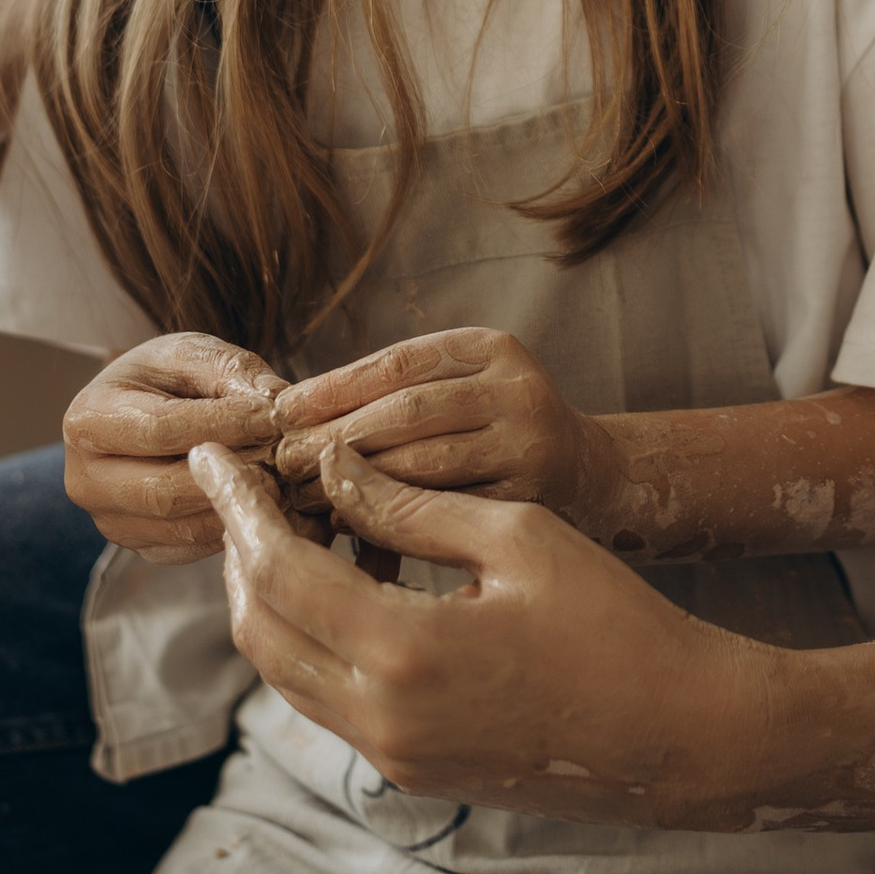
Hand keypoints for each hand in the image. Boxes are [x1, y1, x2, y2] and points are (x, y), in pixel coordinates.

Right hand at [62, 334, 290, 559]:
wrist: (142, 414)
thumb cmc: (166, 378)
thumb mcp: (193, 354)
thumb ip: (232, 371)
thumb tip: (275, 402)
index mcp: (88, 419)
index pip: (160, 429)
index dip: (222, 424)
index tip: (273, 415)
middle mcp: (86, 480)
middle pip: (165, 490)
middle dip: (231, 473)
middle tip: (284, 457)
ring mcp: (110, 522)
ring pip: (182, 527)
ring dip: (237, 506)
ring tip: (282, 479)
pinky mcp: (141, 547)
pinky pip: (193, 547)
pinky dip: (233, 528)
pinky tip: (263, 502)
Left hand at [195, 438, 773, 823]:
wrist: (680, 735)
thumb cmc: (617, 622)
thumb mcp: (519, 536)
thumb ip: (413, 503)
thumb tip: (335, 471)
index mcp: (404, 651)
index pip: (277, 570)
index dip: (237, 507)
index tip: (216, 458)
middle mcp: (382, 717)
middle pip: (259, 627)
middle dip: (238, 552)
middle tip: (243, 488)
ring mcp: (393, 754)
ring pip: (283, 671)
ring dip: (268, 598)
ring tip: (284, 527)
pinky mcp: (412, 769)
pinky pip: (325, 698)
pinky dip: (310, 638)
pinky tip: (337, 584)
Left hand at [270, 329, 628, 537]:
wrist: (593, 477)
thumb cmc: (501, 429)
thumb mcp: (468, 383)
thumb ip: (402, 391)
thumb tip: (295, 411)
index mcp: (493, 348)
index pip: (397, 365)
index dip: (333, 388)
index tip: (281, 410)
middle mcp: (517, 391)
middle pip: (405, 413)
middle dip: (334, 439)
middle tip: (282, 462)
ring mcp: (528, 448)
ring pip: (421, 466)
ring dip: (354, 483)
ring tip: (305, 495)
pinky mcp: (529, 505)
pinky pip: (443, 514)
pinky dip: (390, 520)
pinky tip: (352, 525)